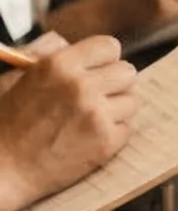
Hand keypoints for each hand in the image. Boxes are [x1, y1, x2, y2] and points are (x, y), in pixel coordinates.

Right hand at [0, 35, 138, 210]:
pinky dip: (112, 132)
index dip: (105, 59)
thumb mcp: (19, 78)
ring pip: (131, 101)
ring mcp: (96, 114)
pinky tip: (88, 136)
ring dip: (115, 109)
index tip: (99, 69)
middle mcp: (81, 86)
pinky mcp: (107, 141)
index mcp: (58, 65)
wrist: (4, 166)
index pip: (109, 47)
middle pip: (127, 72)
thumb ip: (48, 57)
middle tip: (97, 95)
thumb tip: (71, 44)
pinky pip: (127, 127)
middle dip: (114, 83)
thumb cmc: (7, 122)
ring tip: (89, 118)